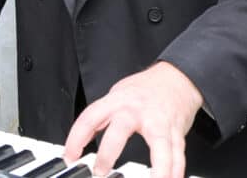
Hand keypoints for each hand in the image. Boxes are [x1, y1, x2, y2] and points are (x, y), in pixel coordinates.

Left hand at [63, 62, 202, 177]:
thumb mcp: (117, 95)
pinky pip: (177, 155)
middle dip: (108, 154)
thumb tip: (81, 139)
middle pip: (120, 131)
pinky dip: (175, 171)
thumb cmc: (145, 88)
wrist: (176, 78)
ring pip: (160, 146)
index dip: (76, 138)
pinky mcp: (176, 132)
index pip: (90, 117)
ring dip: (157, 169)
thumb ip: (101, 117)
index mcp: (118, 100)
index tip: (70, 157)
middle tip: (99, 173)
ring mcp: (159, 122)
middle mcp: (137, 110)